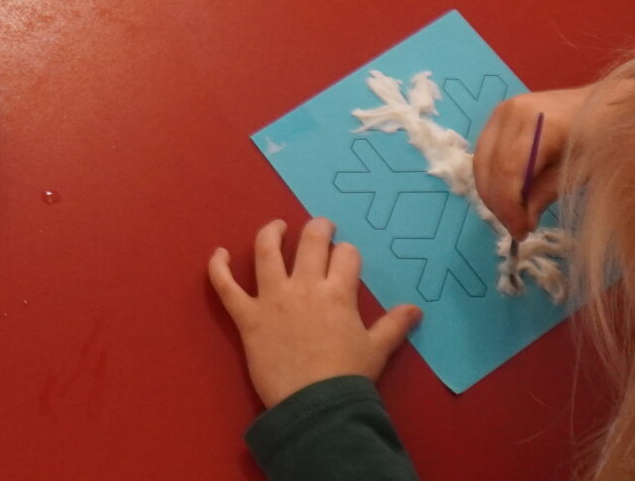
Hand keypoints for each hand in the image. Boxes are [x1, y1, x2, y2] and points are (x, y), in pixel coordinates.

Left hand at [207, 218, 420, 407]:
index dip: (348, 253)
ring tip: (277, 227)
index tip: (347, 257)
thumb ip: (394, 326)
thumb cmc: (347, 377)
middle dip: (319, 229)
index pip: (345, 256)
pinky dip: (218, 267)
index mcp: (337, 294)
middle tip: (321, 227)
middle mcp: (304, 287)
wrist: (315, 407)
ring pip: (267, 251)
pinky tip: (219, 253)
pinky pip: (226, 286)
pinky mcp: (246, 316)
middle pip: (311, 241)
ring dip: (272, 232)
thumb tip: (416, 309)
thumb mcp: (377, 350)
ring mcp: (272, 299)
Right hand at [470, 85, 591, 236]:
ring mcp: (501, 112)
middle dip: (498, 203)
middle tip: (517, 229)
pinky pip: (485, 153)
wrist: (603, 103)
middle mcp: (511, 112)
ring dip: (491, 193)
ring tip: (511, 215)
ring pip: (481, 161)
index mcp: (538, 123)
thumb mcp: (581, 171)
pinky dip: (491, 178)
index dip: (510, 206)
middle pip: (490, 166)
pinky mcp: (498, 116)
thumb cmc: (600, 137)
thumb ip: (547, 193)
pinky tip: (507, 195)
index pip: (509, 170)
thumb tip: (523, 222)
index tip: (521, 231)